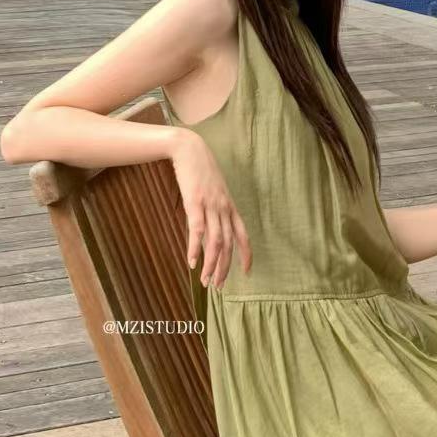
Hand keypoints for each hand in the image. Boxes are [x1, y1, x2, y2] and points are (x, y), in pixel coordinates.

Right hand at [171, 131, 251, 288]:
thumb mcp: (215, 189)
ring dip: (211, 265)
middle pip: (228, 245)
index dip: (246, 255)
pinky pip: (197, 231)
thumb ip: (217, 206)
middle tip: (219, 287)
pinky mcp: (195, 203)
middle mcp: (224, 208)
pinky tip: (192, 262)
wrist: (189, 149)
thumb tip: (215, 222)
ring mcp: (210, 206)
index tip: (247, 272)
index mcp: (230, 206)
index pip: (243, 235)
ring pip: (215, 243)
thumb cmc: (201, 169)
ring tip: (205, 281)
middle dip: (224, 268)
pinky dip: (195, 249)